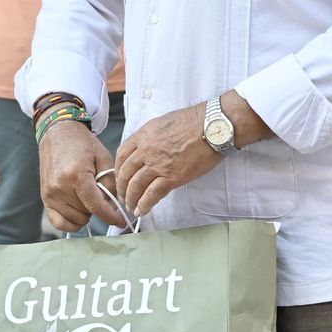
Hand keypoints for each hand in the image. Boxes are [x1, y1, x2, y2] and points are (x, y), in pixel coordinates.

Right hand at [39, 120, 125, 231]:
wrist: (58, 132)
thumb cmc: (82, 143)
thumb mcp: (104, 158)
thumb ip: (110, 183)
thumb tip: (113, 206)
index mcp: (76, 175)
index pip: (96, 205)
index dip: (111, 216)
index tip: (121, 221)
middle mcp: (60, 188)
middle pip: (86, 213)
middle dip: (99, 208)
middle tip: (100, 192)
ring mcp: (50, 195)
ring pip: (75, 219)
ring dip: (86, 213)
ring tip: (88, 195)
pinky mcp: (44, 198)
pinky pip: (58, 222)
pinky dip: (71, 222)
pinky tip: (80, 213)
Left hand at [116, 102, 222, 216]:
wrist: (213, 127)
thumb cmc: (194, 121)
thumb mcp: (164, 122)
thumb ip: (151, 136)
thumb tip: (148, 148)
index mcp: (144, 135)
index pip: (121, 155)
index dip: (118, 170)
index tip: (120, 177)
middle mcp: (146, 150)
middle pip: (125, 173)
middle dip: (122, 188)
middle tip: (123, 196)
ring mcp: (158, 165)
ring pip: (136, 186)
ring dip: (131, 199)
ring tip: (131, 206)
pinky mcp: (172, 177)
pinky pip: (152, 195)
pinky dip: (144, 205)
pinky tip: (142, 210)